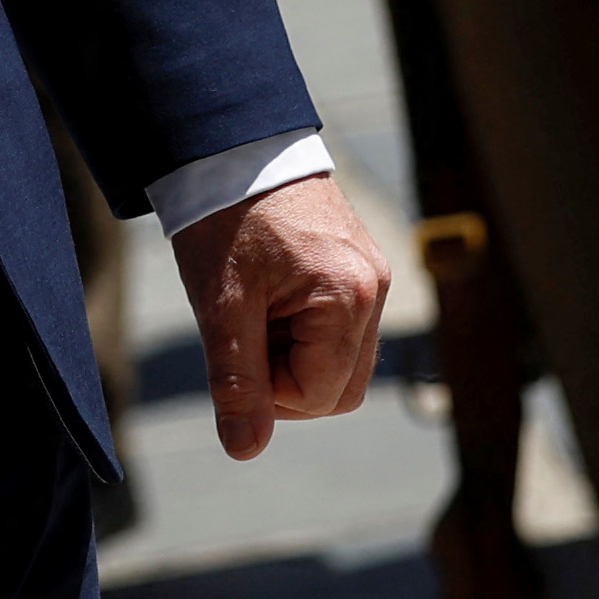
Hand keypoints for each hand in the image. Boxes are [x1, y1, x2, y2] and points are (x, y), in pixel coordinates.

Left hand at [168, 174, 387, 459]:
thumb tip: (245, 450)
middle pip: (339, 390)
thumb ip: (237, 381)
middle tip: (243, 336)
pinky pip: (342, 331)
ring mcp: (373, 278)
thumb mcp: (222, 305)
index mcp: (348, 297)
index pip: (317, 397)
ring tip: (257, 312)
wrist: (232, 149)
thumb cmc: (225, 222)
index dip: (268, 392)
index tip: (235, 347)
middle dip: (286, 382)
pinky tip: (272, 300)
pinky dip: (304, 333)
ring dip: (294, 358)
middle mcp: (376, 289)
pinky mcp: (363, 269)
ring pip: (341, 364)